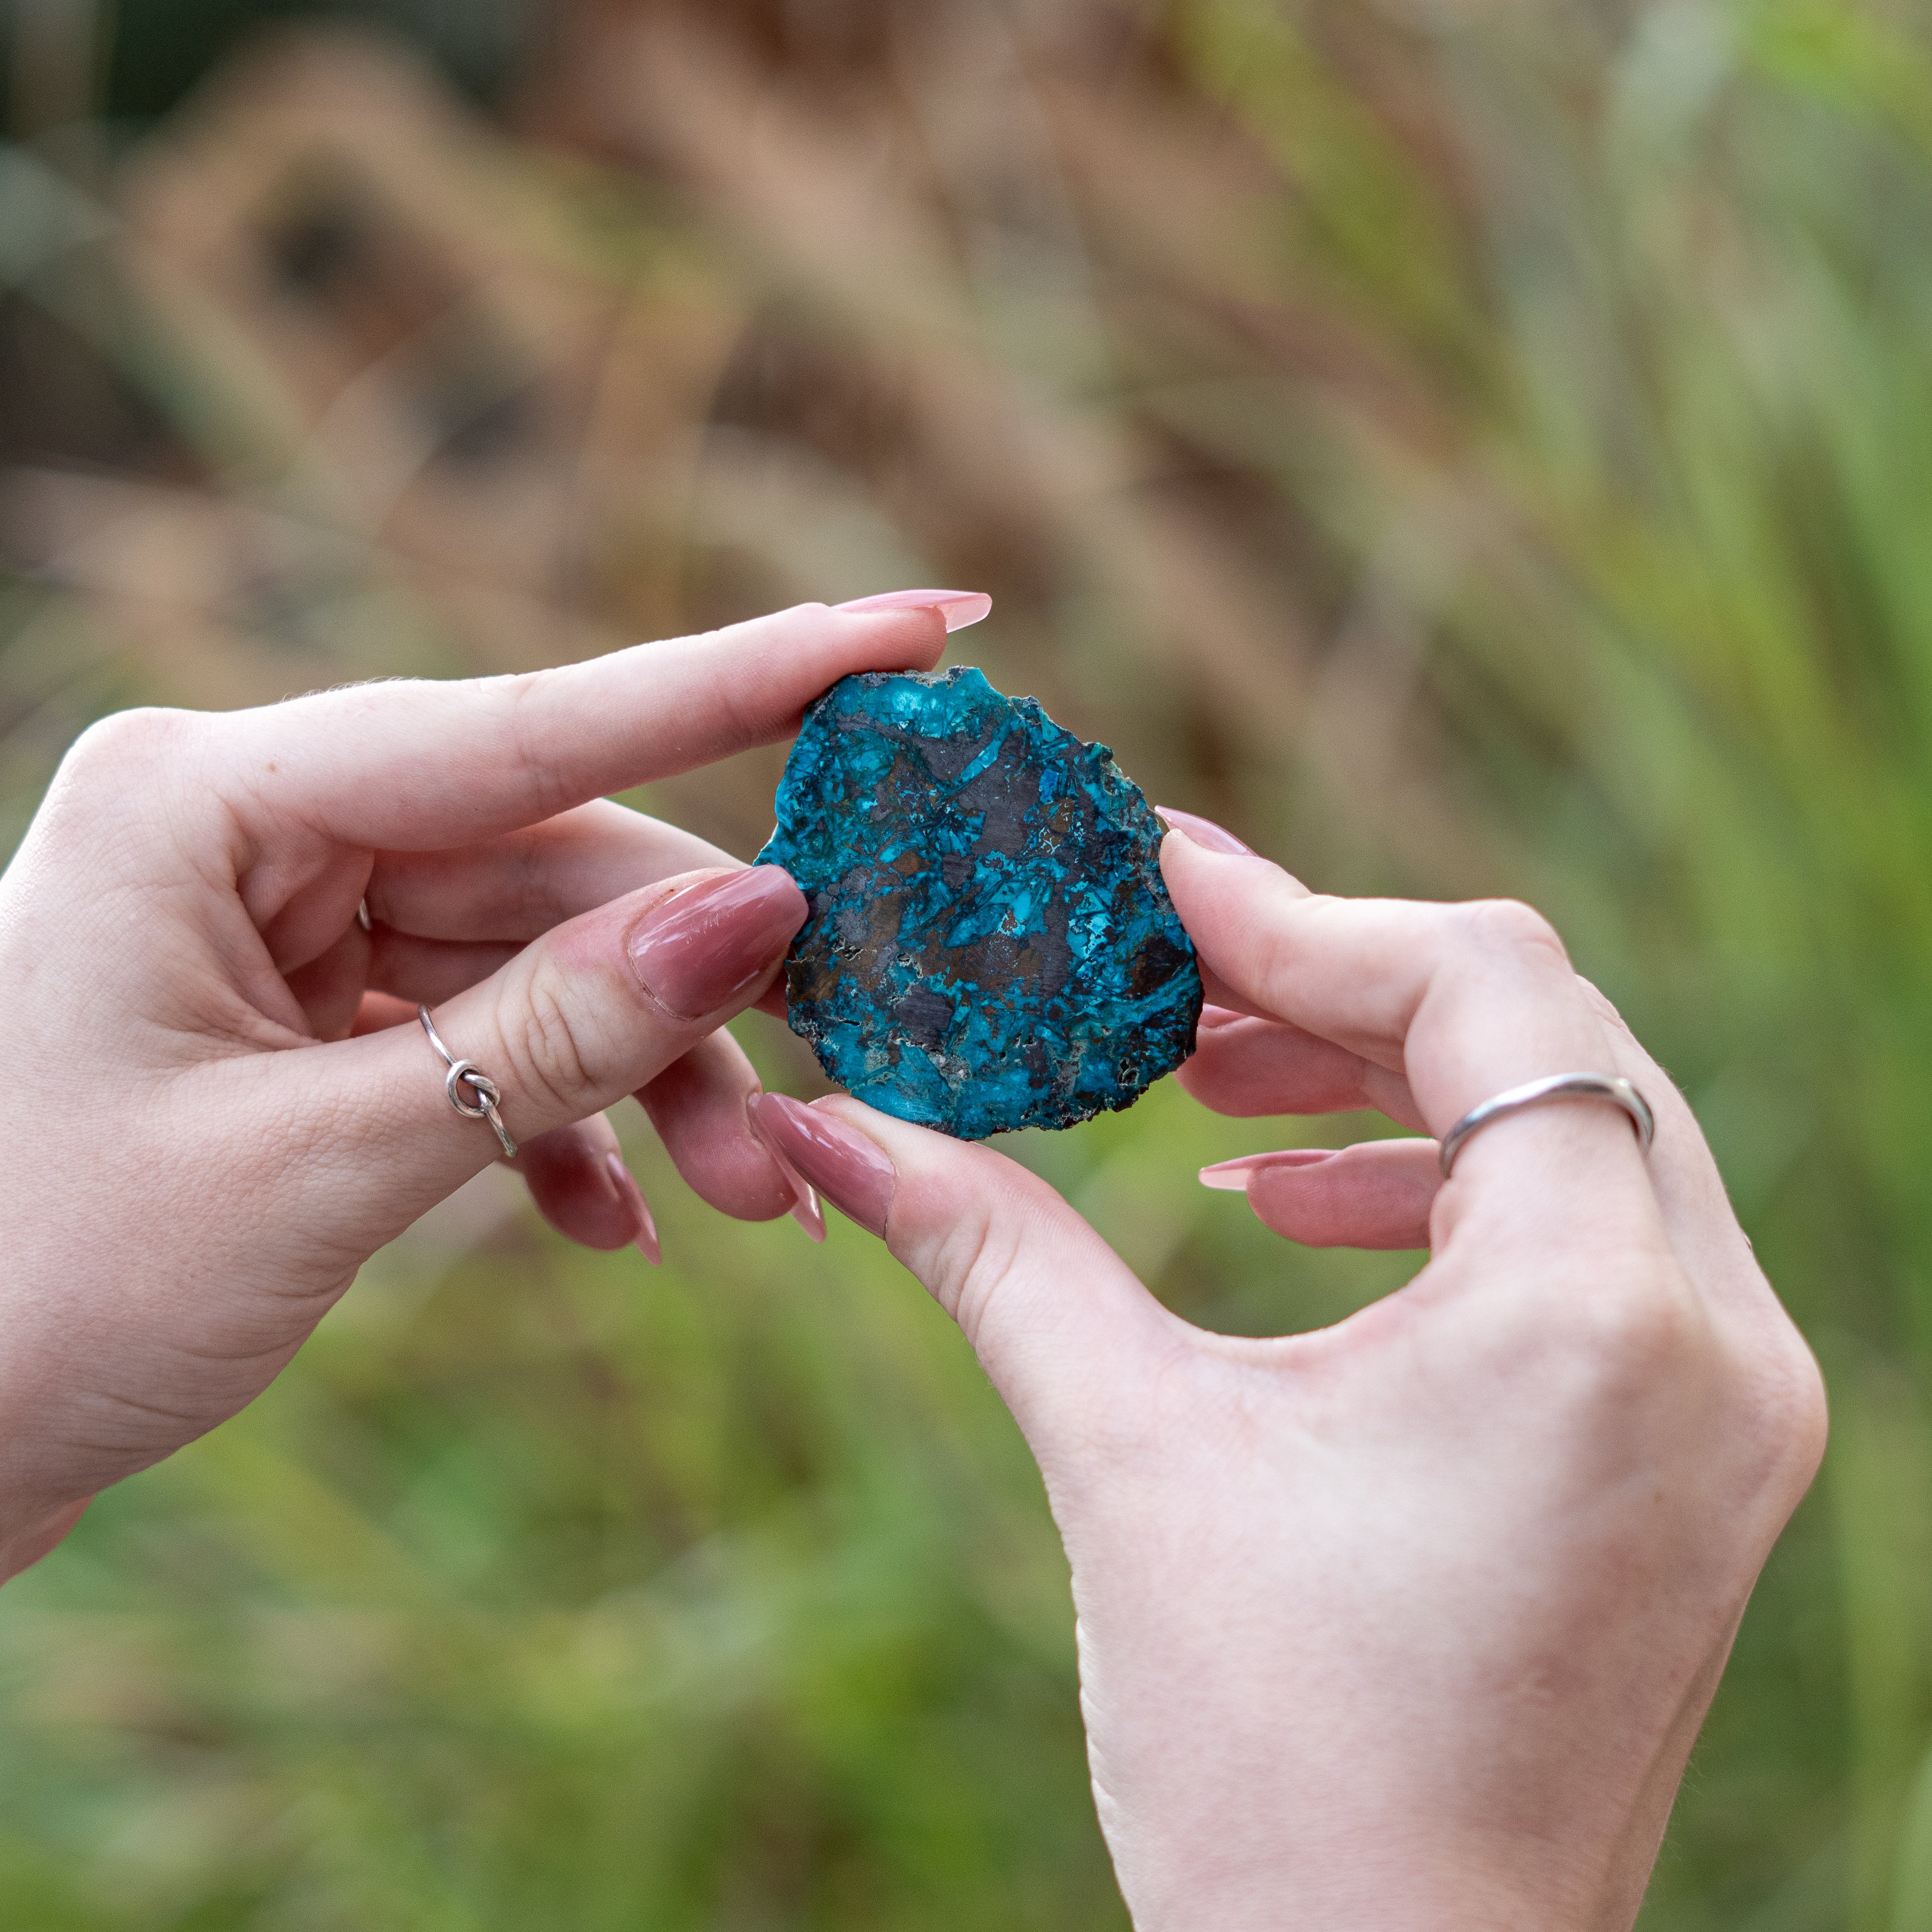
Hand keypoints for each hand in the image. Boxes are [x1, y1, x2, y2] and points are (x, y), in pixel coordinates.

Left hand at [0, 591, 989, 1581]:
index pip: (530, 723)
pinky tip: (615, 1218)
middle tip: (829, 1101)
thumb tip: (764, 913)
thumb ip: (551, 1037)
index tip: (921, 620)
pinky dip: (557, 1124)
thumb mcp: (318, 1165)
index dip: (745, 677)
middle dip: (694, 997)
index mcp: (208, 797)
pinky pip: (481, 1035)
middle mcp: (255, 827)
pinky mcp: (308, 1012)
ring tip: (745, 1201)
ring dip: (648, 1081)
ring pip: (538, 964)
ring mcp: (283, 919)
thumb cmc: (37, 1297)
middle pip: (554, 871)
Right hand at [745, 818, 1826, 1930]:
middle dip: (1343, 986)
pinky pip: (1590, 1229)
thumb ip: (993, 1247)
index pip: (1488, 993)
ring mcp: (1729, 1398)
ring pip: (1575, 1121)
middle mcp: (1714, 1341)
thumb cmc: (1263, 1764)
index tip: (1162, 879)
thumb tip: (836, 1119)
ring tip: (1206, 1090)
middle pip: (1546, 1034)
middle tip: (1169, 979)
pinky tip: (1284, 1202)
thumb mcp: (1124, 1456)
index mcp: (1590, 1323)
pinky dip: (1440, 1185)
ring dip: (1389, 1079)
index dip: (1309, 916)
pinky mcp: (1696, 1444)